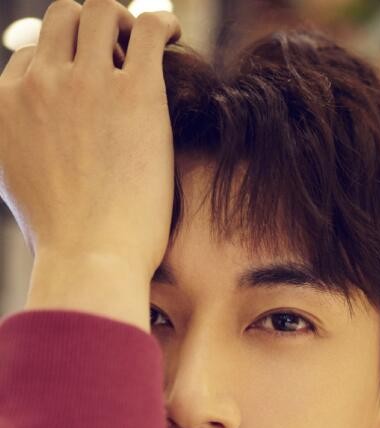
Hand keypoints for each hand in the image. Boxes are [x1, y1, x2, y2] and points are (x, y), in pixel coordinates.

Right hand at [0, 0, 180, 283]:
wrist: (91, 260)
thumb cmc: (63, 242)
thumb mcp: (18, 190)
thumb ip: (21, 151)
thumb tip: (38, 149)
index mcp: (3, 106)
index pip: (32, 57)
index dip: (64, 68)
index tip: (89, 87)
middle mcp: (37, 85)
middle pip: (61, 22)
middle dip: (89, 35)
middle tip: (117, 63)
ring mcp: (84, 84)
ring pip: (101, 13)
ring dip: (123, 26)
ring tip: (142, 54)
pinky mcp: (134, 93)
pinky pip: (150, 26)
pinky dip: (162, 23)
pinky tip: (172, 36)